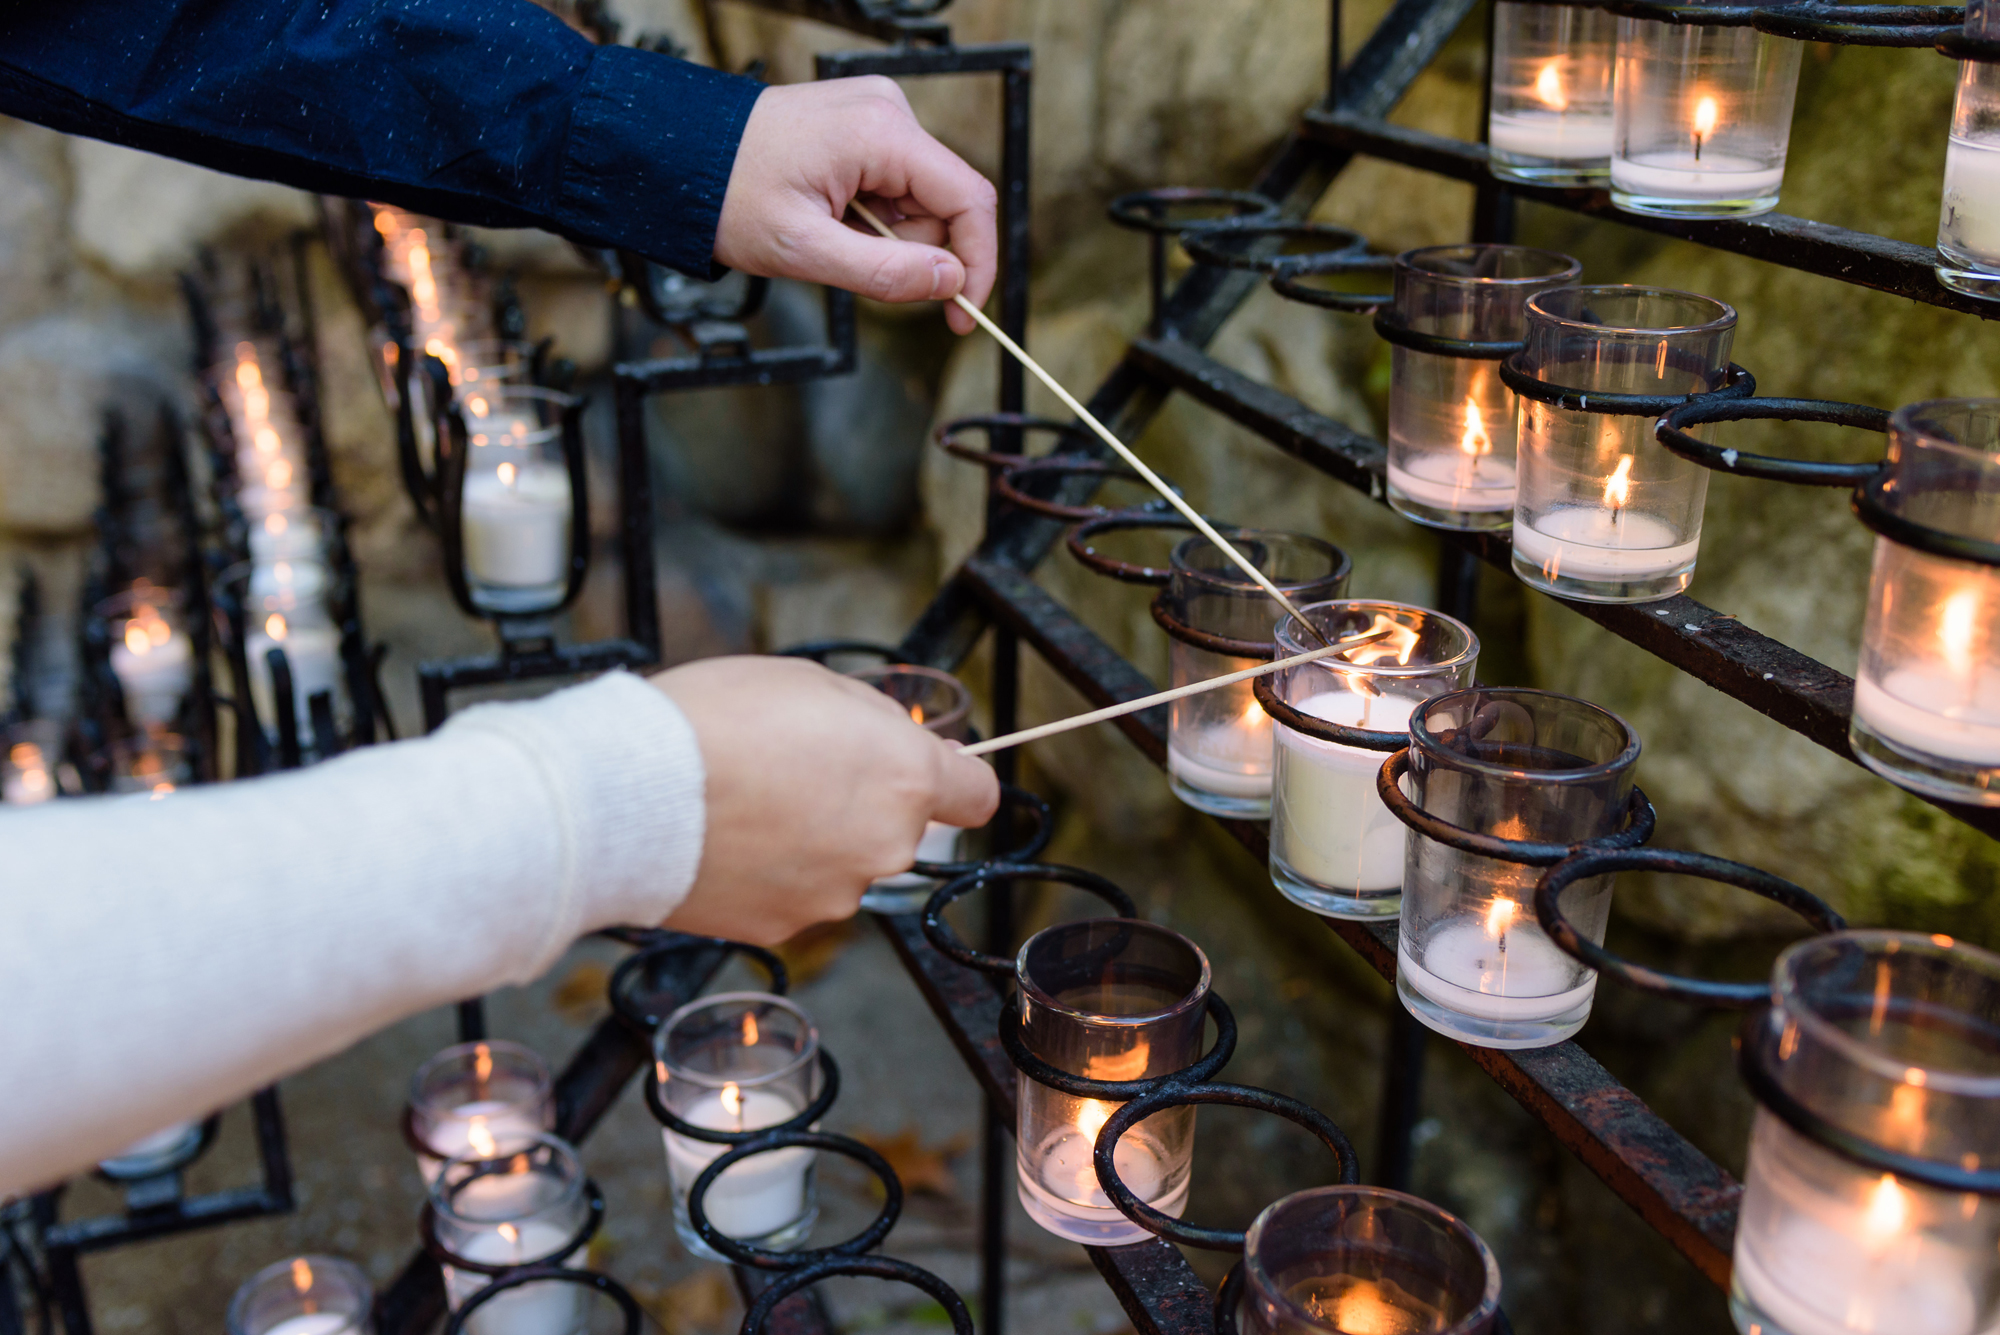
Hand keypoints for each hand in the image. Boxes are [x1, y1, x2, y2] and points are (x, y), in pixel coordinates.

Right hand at [650, 657, 998, 943]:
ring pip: (843, 863)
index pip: (978, 795)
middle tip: (795, 770)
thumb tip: (893, 741)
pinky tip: (727, 839)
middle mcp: (884, 845)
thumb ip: (870, 720)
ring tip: (747, 803)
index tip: (937, 776)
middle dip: (860, 803)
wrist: (629, 795)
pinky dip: (770, 873)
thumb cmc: (714, 722)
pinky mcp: (784, 926)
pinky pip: (793, 893)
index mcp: (905, 777)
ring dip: (813, 840)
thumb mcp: (809, 681)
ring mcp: (835, 893)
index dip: (956, 780)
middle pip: (897, 827)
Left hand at [713, 77, 996, 334]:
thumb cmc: (730, 196)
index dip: (976, 264)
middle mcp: (889, 111)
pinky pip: (895, 185)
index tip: (961, 314)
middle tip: (850, 261)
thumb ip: (885, 273)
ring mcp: (877, 114)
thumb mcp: (806, 250)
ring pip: (919, 200)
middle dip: (911, 250)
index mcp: (882, 132)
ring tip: (828, 232)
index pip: (970, 200)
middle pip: (944, 203)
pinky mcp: (864, 125)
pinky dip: (872, 217)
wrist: (677, 157)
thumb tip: (950, 283)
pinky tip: (830, 215)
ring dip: (886, 235)